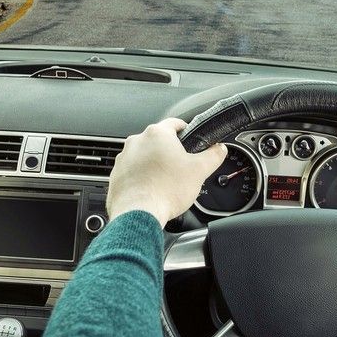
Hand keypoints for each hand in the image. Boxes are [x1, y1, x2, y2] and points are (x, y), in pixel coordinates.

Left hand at [107, 118, 226, 226]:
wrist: (138, 214)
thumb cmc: (166, 191)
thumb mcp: (199, 171)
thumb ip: (213, 156)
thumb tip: (220, 149)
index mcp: (157, 134)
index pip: (175, 122)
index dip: (186, 129)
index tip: (190, 137)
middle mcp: (137, 141)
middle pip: (158, 141)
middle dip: (169, 152)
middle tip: (180, 167)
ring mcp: (124, 158)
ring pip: (144, 156)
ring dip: (154, 164)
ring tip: (165, 181)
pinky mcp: (116, 174)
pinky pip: (132, 171)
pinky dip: (141, 177)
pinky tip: (151, 189)